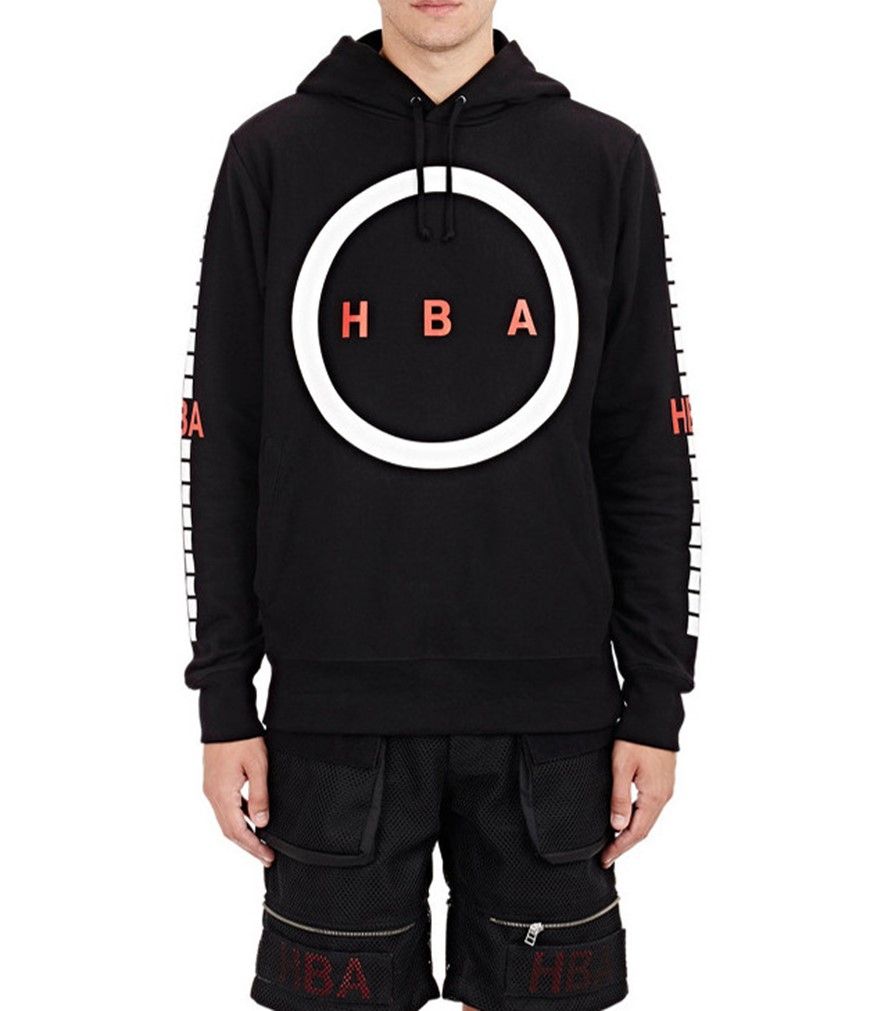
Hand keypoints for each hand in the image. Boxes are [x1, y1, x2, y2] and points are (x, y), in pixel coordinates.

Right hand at [203, 736, 275, 866]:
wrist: (225, 717)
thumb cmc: (242, 739)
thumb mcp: (258, 766)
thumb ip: (259, 796)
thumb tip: (262, 823)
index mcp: (222, 794)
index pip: (238, 831)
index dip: (253, 847)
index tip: (268, 857)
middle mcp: (212, 795)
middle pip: (229, 830)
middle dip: (248, 845)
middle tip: (266, 856)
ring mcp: (211, 789)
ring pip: (226, 820)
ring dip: (243, 833)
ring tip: (261, 842)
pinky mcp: (213, 782)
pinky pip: (225, 807)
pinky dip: (237, 818)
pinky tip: (251, 818)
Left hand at [600, 739, 675, 867]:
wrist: (655, 716)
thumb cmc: (636, 738)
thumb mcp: (622, 767)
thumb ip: (619, 798)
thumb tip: (617, 826)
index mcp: (654, 797)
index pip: (636, 832)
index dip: (620, 847)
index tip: (605, 858)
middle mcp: (663, 796)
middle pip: (644, 829)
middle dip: (624, 844)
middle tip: (606, 855)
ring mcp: (665, 789)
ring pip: (647, 819)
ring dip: (631, 832)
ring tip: (613, 841)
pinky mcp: (662, 781)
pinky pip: (650, 807)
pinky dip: (637, 818)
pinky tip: (625, 818)